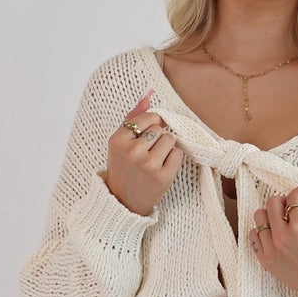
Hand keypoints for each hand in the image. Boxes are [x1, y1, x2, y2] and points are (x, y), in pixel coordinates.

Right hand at [105, 90, 185, 216]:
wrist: (122, 201)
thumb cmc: (122, 167)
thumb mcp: (120, 142)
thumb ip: (133, 117)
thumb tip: (148, 96)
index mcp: (118, 140)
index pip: (147, 118)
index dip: (152, 123)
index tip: (149, 133)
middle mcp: (133, 152)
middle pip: (160, 128)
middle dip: (158, 136)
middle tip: (149, 150)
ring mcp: (148, 165)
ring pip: (170, 139)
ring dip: (167, 146)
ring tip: (156, 157)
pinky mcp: (163, 177)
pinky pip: (178, 154)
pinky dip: (174, 158)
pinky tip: (163, 166)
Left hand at [249, 173, 297, 296]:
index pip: (293, 196)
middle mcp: (282, 238)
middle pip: (273, 203)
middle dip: (286, 202)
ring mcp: (271, 250)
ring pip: (259, 217)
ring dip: (273, 215)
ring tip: (288, 224)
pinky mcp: (265, 260)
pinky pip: (253, 235)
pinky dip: (264, 231)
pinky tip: (279, 236)